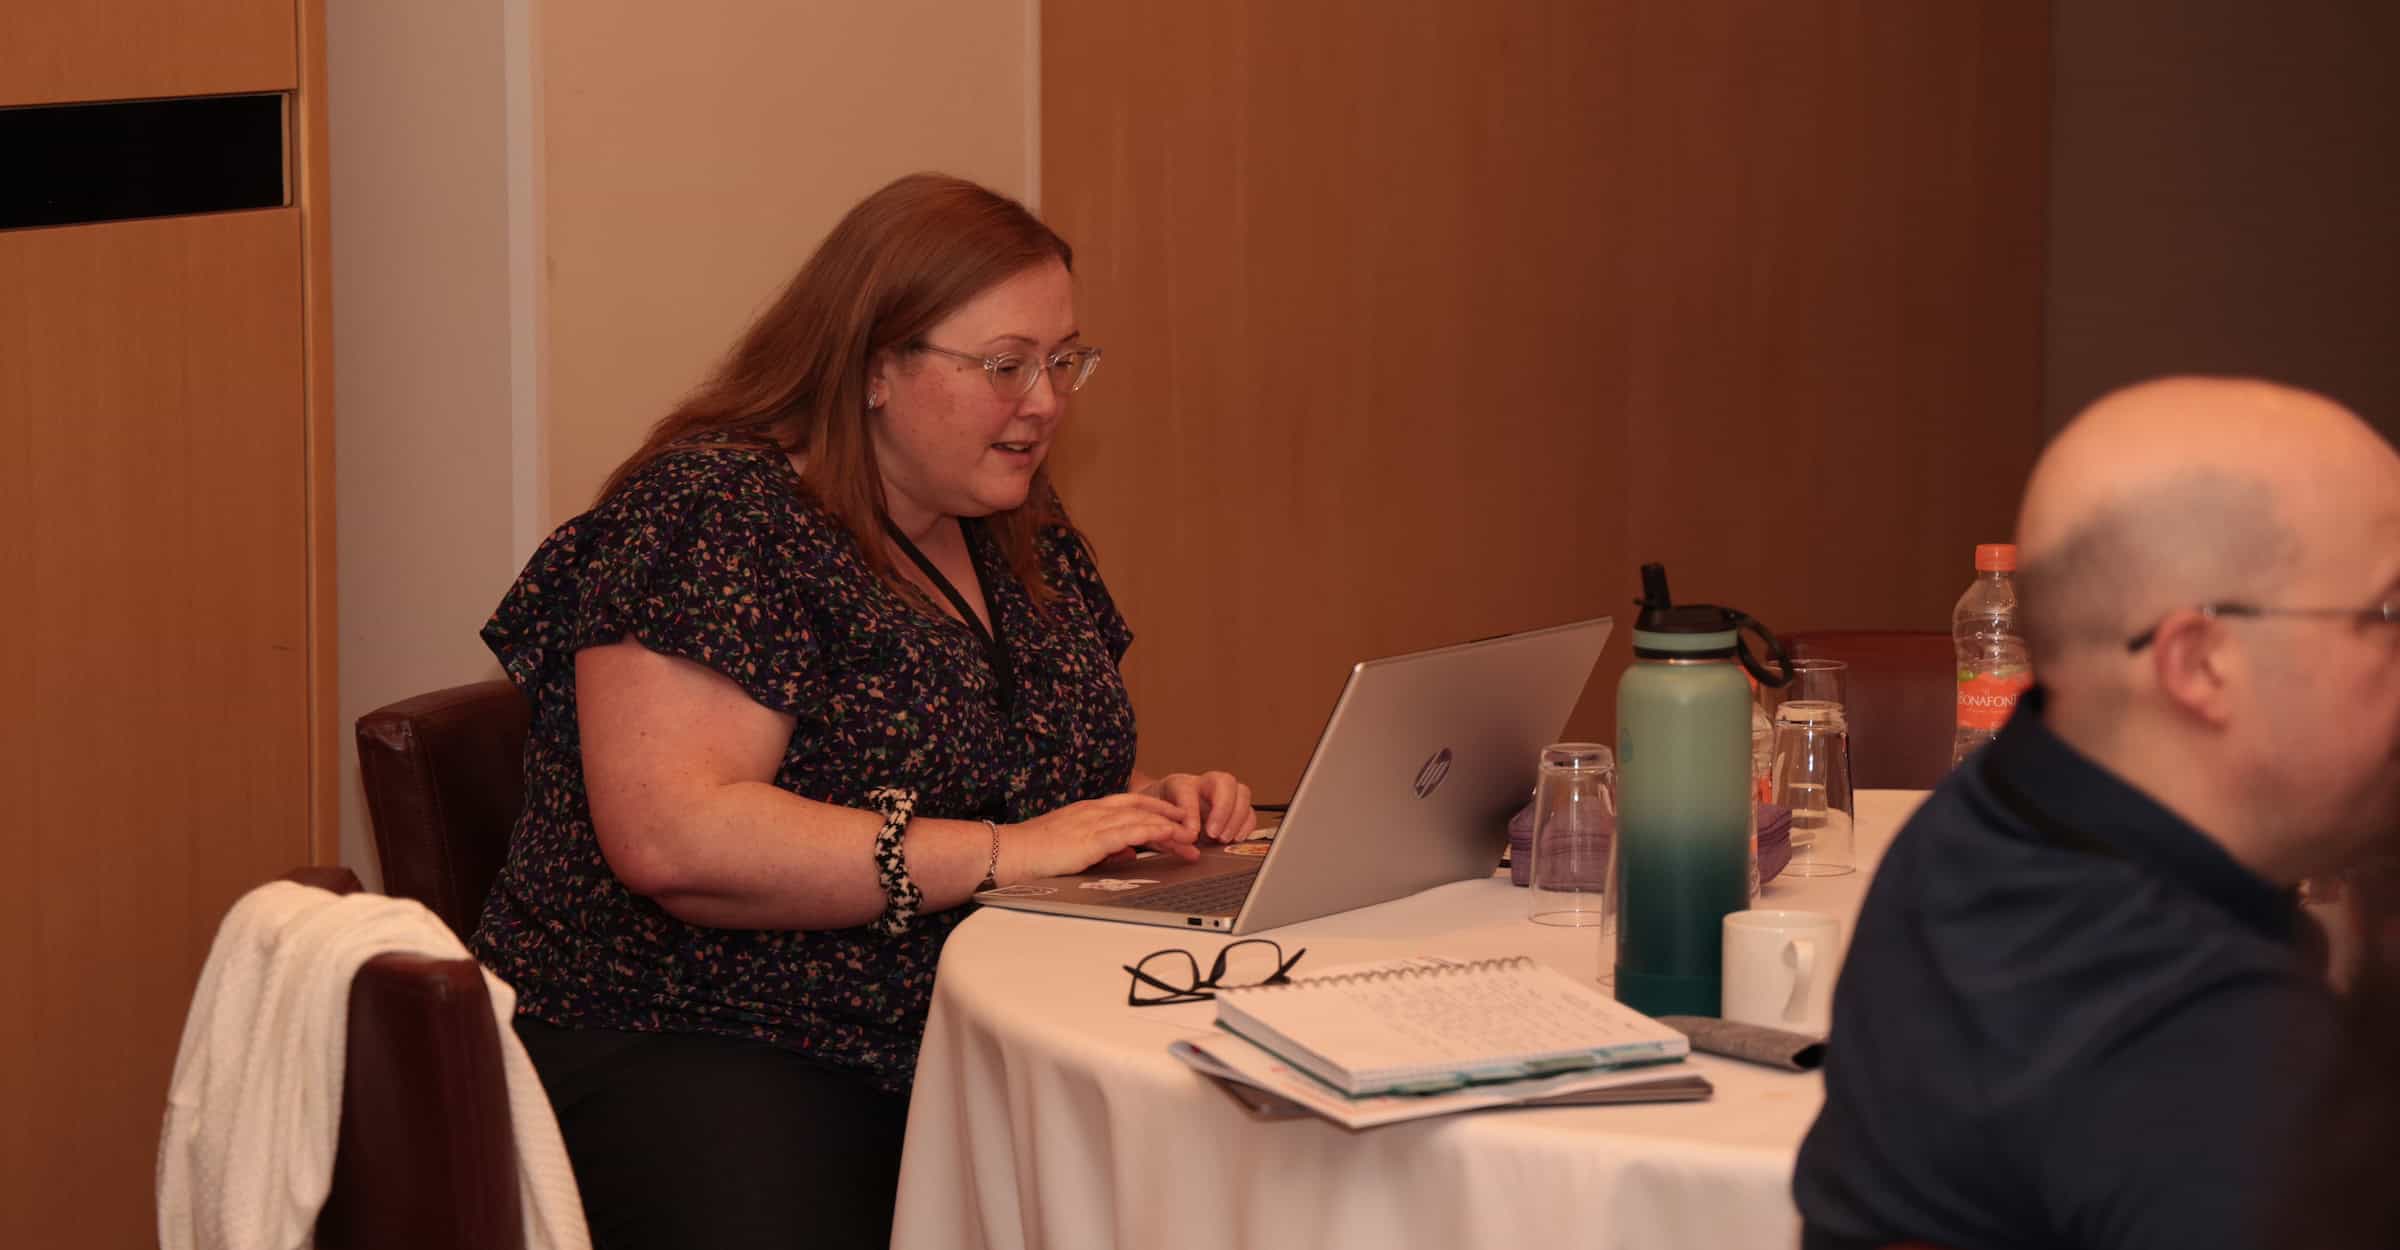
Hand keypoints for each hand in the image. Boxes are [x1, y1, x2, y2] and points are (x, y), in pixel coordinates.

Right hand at [1003, 793, 1199, 881]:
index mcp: (1089, 811)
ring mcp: (1093, 822)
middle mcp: (1094, 811)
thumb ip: (1103, 850)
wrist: (1008, 854)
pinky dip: (1154, 830)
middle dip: (1171, 815)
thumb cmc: (1034, 856)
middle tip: (1194, 827)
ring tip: (1192, 838)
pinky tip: (1171, 834)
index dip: (1158, 809)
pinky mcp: (1091, 838)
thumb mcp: (1075, 850)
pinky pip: (1130, 830)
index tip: (1178, 818)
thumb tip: (1128, 855)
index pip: (1131, 804)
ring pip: (1141, 817)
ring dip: (1170, 826)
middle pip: (1142, 806)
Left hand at [1137, 771, 1256, 843]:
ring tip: (1225, 839)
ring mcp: (1223, 794)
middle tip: (1215, 834)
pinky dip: (1246, 826)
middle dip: (1223, 809)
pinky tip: (1235, 839)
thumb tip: (1185, 838)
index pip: (1188, 790)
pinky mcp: (1235, 808)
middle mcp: (1204, 784)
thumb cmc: (1159, 815)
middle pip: (1225, 781)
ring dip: (1236, 819)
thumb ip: (1166, 826)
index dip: (1191, 812)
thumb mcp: (1155, 819)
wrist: (1163, 812)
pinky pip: (1250, 811)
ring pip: (1242, 793)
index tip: (1191, 834)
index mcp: (1179, 784)